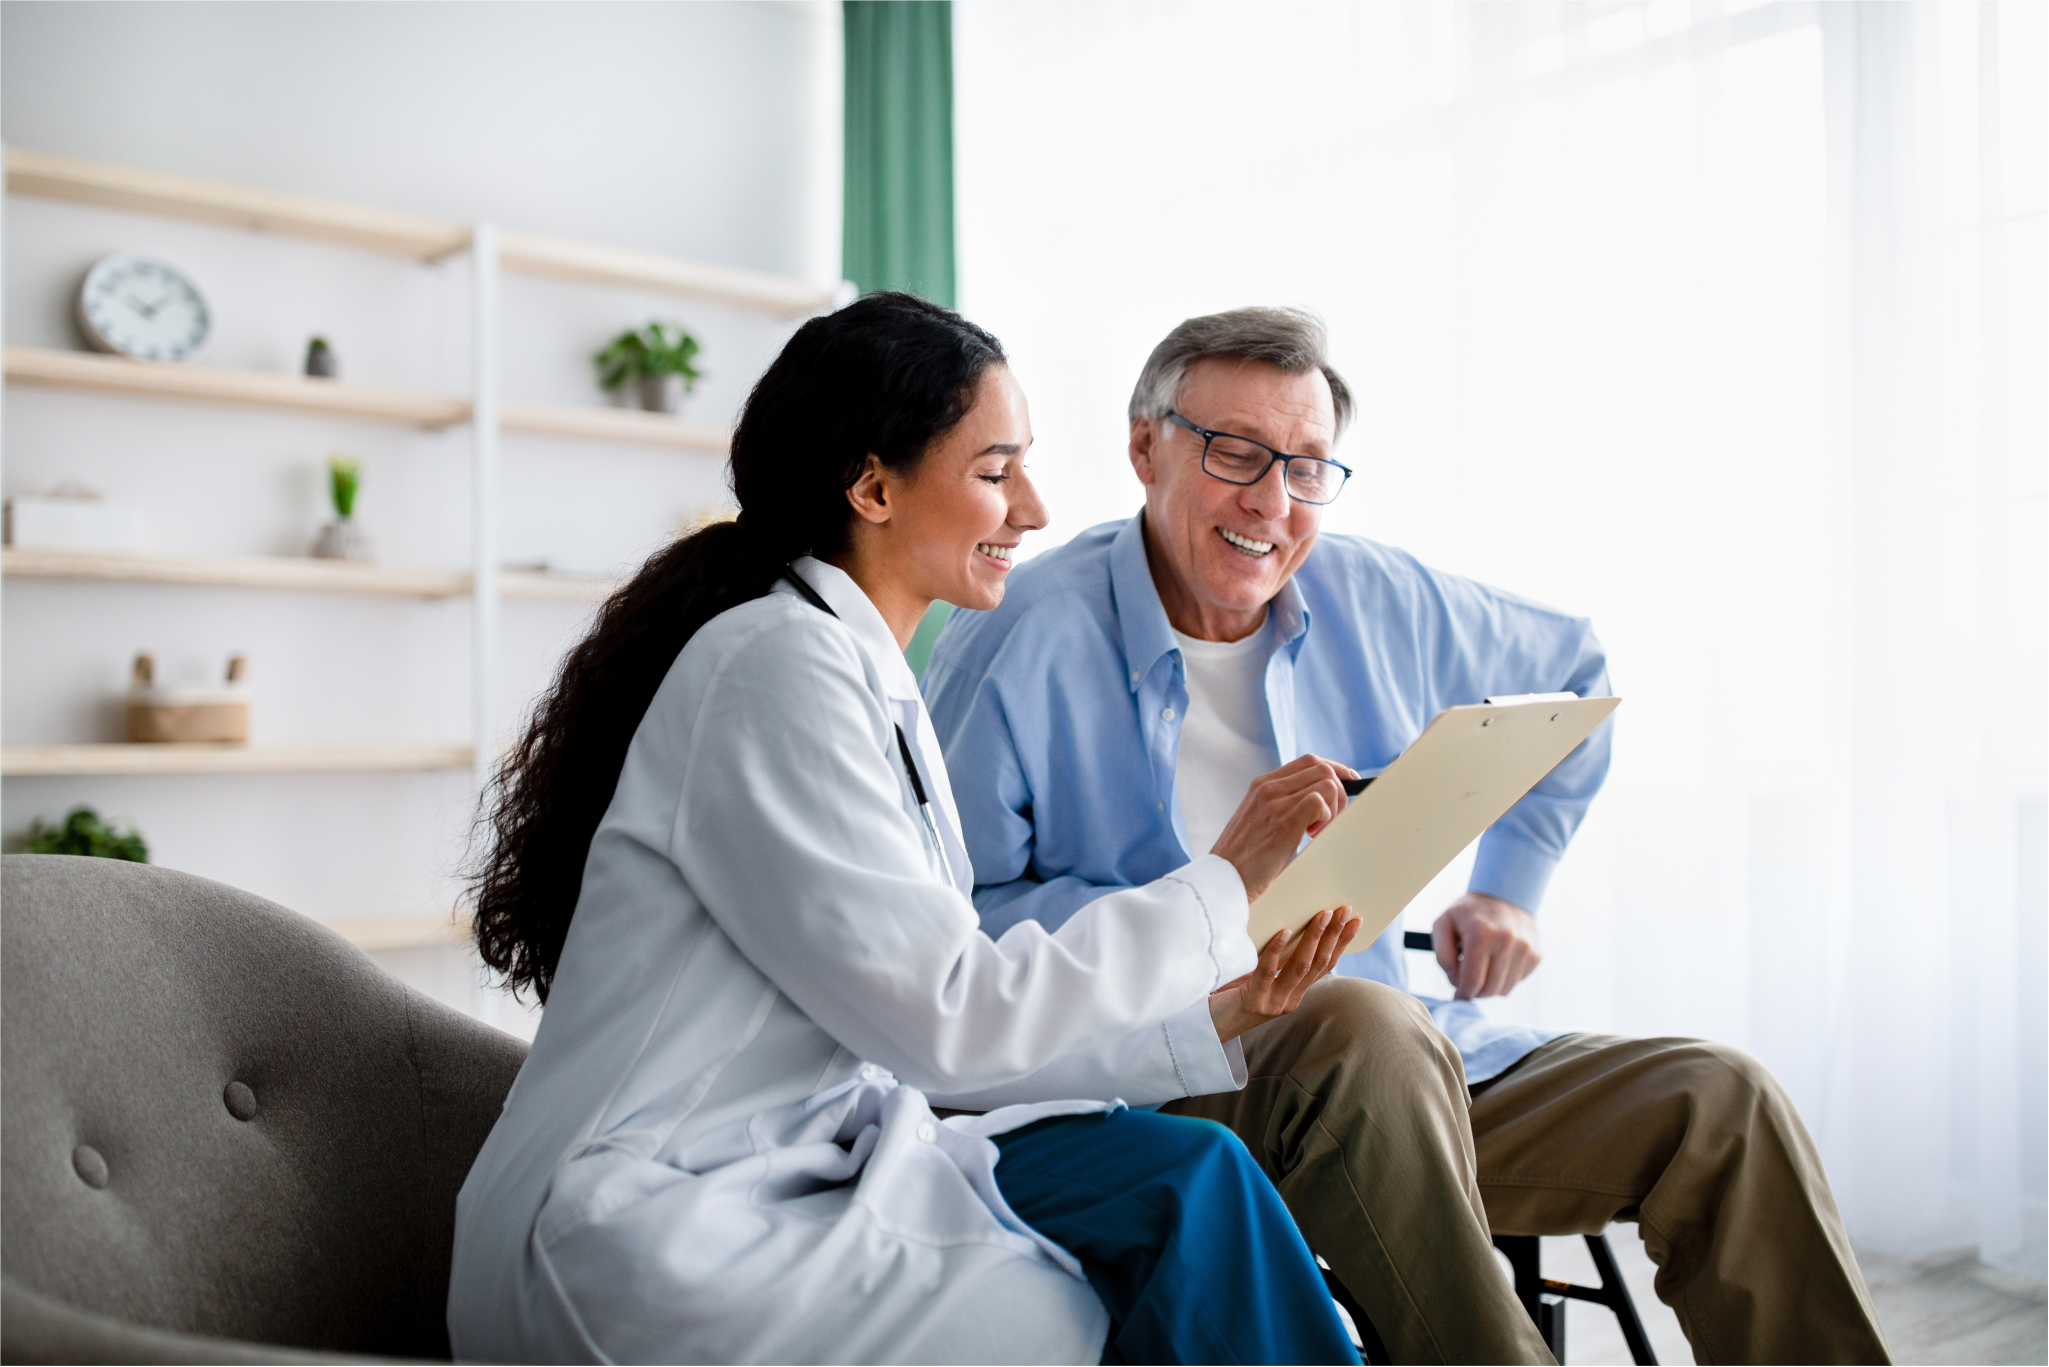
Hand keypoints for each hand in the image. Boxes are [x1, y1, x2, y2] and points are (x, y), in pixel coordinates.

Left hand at [1208, 907, 1360, 1042]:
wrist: (1209, 1027)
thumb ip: (1277, 959)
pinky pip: (1268, 972)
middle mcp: (1289, 1000)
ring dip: (1314, 939)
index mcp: (1295, 994)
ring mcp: (1273, 1002)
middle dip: (1334, 935)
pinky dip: (1277, 950)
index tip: (1356, 920)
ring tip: (1322, 915)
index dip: (1342, 943)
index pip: (1326, 965)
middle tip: (1344, 910)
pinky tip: (1284, 931)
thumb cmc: (1230, 995)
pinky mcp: (1253, 1002)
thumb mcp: (1260, 976)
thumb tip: (1291, 920)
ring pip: (1300, 967)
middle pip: (1319, 963)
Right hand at [1209, 754, 1358, 900]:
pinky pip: (1320, 802)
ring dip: (1334, 808)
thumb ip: (1279, 806)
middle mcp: (1268, 787)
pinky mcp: (1283, 823)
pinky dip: (1326, 819)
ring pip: (1327, 783)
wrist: (1221, 879)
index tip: (1349, 783)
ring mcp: (1274, 803)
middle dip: (1340, 793)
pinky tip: (1311, 837)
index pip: (1309, 761)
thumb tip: (1316, 804)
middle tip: (1329, 821)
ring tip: (1316, 832)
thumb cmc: (1242, 858)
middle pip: (1323, 768)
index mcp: (1262, 784)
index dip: (1336, 770)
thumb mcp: (1258, 821)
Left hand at [1432, 892, 1540, 998]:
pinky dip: (1504, 978)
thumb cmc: (1468, 913)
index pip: (1472, 981)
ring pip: (1504, 990)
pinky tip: (1498, 961)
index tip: (1457, 996)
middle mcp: (1507, 941)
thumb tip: (1456, 982)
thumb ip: (1442, 955)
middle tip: (1468, 983)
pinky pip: (1517, 981)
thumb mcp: (1443, 924)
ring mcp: (1525, 948)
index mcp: (1481, 934)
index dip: (1462, 994)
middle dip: (1475, 992)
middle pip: (1489, 990)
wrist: (1504, 894)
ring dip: (1490, 987)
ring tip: (1482, 969)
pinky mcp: (1536, 954)